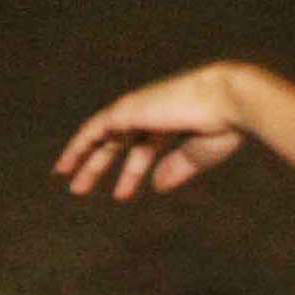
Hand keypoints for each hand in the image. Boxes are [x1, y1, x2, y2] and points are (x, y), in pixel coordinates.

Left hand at [56, 62, 263, 199]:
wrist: (227, 100)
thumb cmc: (222, 125)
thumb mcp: (197, 153)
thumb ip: (176, 168)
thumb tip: (155, 186)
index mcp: (171, 122)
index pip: (144, 150)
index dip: (132, 174)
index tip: (121, 194)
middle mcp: (151, 113)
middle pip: (118, 143)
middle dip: (100, 166)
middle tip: (81, 189)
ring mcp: (137, 109)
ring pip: (102, 137)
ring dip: (85, 160)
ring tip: (69, 184)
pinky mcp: (127, 111)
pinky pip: (94, 130)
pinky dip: (79, 145)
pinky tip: (66, 164)